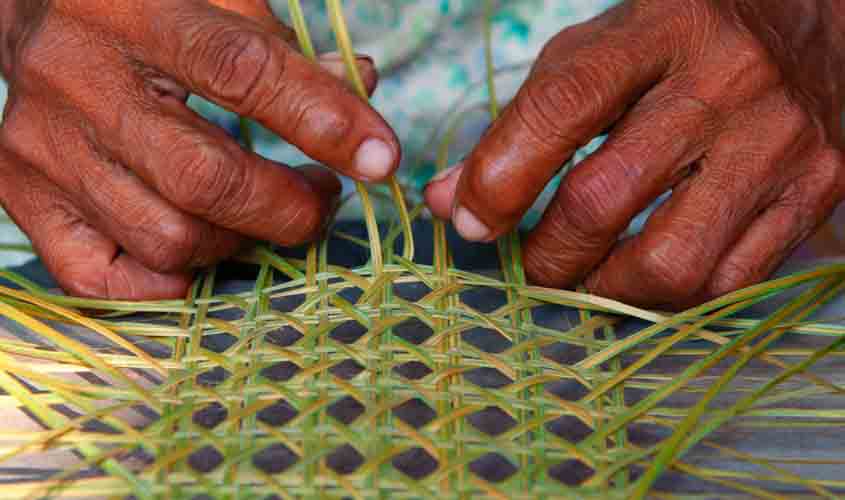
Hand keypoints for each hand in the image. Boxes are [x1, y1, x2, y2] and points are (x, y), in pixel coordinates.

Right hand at [0, 0, 398, 299]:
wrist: (33, 12)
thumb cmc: (142, 6)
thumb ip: (287, 46)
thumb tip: (363, 92)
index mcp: (131, 10)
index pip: (242, 71)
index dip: (323, 121)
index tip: (380, 158)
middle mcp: (75, 81)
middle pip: (206, 179)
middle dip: (289, 207)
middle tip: (323, 198)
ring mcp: (43, 150)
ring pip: (168, 237)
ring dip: (238, 241)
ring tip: (261, 212)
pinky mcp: (23, 200)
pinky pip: (104, 279)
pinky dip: (168, 279)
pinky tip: (196, 246)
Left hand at [426, 0, 844, 307]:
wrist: (810, 23)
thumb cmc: (680, 40)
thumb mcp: (596, 55)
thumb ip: (522, 123)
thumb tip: (449, 201)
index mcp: (658, 31)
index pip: (562, 106)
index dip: (500, 177)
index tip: (468, 221)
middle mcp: (725, 84)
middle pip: (604, 199)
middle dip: (547, 254)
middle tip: (534, 260)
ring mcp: (777, 143)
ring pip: (669, 261)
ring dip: (606, 289)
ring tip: (590, 275)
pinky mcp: (816, 190)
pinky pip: (728, 281)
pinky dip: (671, 296)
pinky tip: (649, 273)